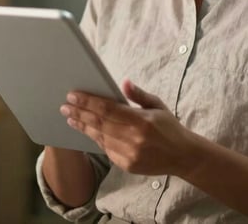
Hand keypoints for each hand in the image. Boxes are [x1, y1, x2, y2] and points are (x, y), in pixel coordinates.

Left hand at [60, 79, 199, 176]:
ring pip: (99, 137)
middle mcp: (134, 139)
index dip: (88, 102)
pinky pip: (105, 149)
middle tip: (65, 106)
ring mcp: (129, 154)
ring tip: (70, 118)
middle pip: (99, 123)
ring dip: (83, 126)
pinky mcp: (127, 165)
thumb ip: (138, 94)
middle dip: (79, 113)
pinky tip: (86, 130)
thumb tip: (124, 82)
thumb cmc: (169, 127)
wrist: (183, 156)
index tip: (73, 95)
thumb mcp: (157, 105)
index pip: (107, 109)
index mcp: (141, 121)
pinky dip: (94, 138)